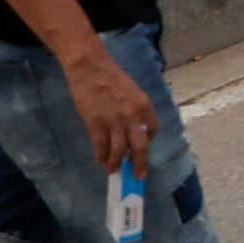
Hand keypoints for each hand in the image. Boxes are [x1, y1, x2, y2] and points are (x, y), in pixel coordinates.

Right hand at [54, 36, 156, 173]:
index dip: (150, 140)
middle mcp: (132, 115)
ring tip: (114, 170)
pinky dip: (102, 156)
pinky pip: (101, 146)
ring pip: (119, 151)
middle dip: (140, 164)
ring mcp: (114, 120)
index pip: (153, 129)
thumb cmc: (110, 75)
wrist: (90, 66)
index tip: (144, 146)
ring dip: (116, 163)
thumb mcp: (132, 91)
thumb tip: (133, 127)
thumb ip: (135, 109)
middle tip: (138, 176)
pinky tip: (101, 161)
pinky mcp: (95, 123)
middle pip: (140, 147)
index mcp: (144, 105)